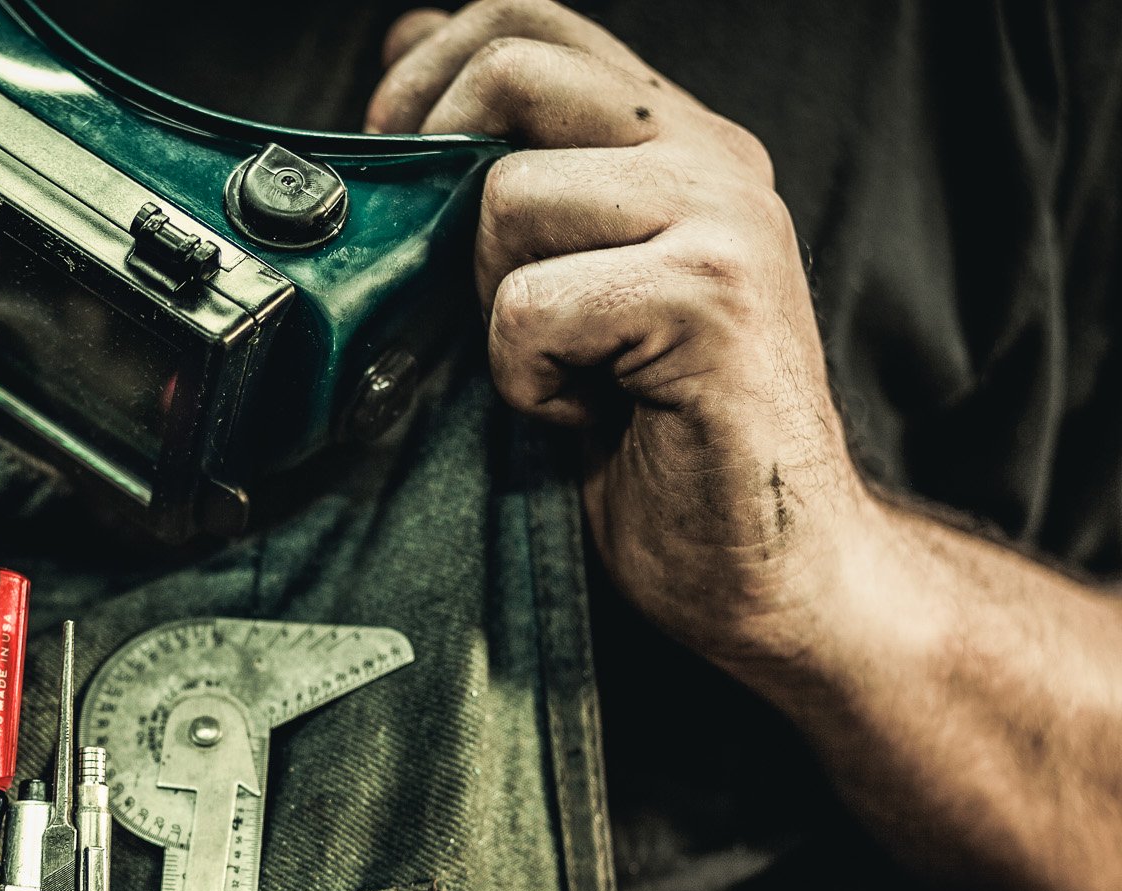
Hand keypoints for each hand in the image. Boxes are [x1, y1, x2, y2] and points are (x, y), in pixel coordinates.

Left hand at [369, 1, 878, 676]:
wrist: (768, 569)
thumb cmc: (655, 448)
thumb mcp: (565, 294)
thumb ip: (510, 192)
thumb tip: (404, 82)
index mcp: (675, 144)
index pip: (531, 19)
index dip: (430, 70)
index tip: (388, 153)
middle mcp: (711, 157)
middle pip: (514, 64)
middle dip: (435, 164)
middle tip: (444, 273)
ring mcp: (721, 219)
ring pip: (508, 196)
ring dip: (492, 306)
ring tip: (557, 371)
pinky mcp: (710, 297)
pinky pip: (530, 305)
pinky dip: (525, 380)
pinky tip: (581, 416)